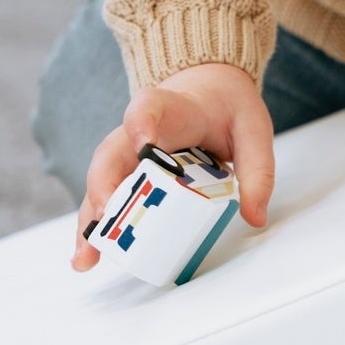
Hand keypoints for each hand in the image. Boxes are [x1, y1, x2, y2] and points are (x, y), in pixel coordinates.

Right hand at [72, 61, 273, 270]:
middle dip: (104, 183)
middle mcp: (141, 130)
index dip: (143, 122)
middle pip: (112, 150)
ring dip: (91, 216)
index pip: (151, 107)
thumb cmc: (227, 109)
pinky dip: (96, 225)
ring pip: (101, 179)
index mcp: (175, 110)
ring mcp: (129, 152)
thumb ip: (257, 171)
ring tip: (87, 255)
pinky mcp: (127, 173)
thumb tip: (254, 216)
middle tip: (104, 214)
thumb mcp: (254, 130)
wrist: (208, 89)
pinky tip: (89, 255)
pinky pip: (106, 196)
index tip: (144, 143)